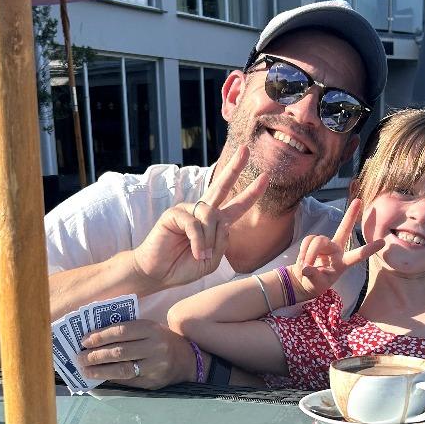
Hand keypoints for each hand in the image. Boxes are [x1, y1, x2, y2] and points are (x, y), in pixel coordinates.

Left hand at [79, 319, 199, 388]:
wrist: (187, 360)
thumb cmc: (161, 340)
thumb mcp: (149, 329)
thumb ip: (127, 331)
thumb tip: (95, 339)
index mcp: (151, 329)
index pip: (121, 331)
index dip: (100, 336)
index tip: (84, 340)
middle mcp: (155, 347)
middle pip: (120, 351)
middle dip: (96, 355)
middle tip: (80, 357)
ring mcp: (155, 366)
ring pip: (123, 369)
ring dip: (101, 370)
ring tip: (85, 369)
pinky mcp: (153, 381)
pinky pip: (128, 381)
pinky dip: (112, 378)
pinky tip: (100, 377)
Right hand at [130, 146, 267, 289]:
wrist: (158, 274)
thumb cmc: (182, 267)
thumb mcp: (211, 261)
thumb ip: (221, 243)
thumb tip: (222, 223)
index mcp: (213, 223)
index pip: (236, 205)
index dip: (251, 193)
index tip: (265, 177)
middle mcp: (201, 211)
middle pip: (222, 185)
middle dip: (235, 168)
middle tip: (246, 149)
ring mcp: (187, 210)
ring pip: (211, 216)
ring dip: (210, 239)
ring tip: (202, 256)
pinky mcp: (174, 213)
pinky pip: (195, 224)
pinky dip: (198, 241)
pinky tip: (196, 253)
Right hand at [291, 199, 383, 299]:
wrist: (303, 281)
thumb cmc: (314, 284)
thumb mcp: (315, 285)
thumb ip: (312, 276)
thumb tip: (306, 268)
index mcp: (343, 263)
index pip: (358, 256)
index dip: (369, 249)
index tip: (383, 242)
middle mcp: (337, 250)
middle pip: (343, 229)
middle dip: (350, 215)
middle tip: (358, 201)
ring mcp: (326, 245)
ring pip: (317, 240)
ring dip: (309, 253)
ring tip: (305, 266)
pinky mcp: (314, 242)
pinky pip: (308, 241)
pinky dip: (303, 251)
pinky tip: (303, 260)